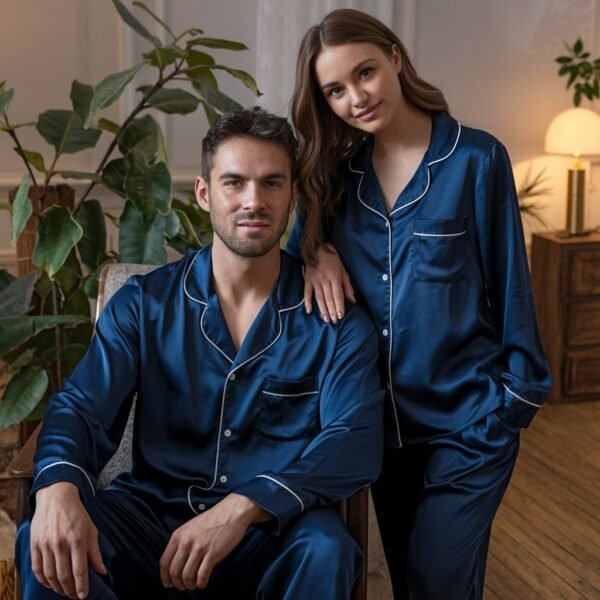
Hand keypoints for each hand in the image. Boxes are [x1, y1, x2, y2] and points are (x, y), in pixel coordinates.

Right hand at [31, 482, 105, 599]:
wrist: (56, 497)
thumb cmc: (77, 514)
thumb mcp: (91, 529)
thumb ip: (95, 552)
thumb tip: (102, 571)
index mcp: (77, 539)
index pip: (79, 570)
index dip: (82, 586)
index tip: (84, 596)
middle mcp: (60, 543)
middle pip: (64, 576)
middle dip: (70, 590)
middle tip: (74, 596)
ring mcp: (45, 545)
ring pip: (50, 575)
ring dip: (57, 588)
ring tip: (64, 592)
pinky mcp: (34, 544)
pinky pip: (37, 569)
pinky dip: (43, 580)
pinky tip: (50, 584)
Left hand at [159, 494, 270, 591]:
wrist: (231, 512)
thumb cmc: (212, 519)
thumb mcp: (190, 526)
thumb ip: (181, 542)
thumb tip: (175, 563)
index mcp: (179, 535)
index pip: (164, 562)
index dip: (164, 577)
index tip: (168, 583)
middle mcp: (187, 542)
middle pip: (175, 571)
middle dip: (177, 583)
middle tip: (182, 586)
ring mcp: (200, 548)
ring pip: (187, 576)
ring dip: (189, 585)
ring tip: (193, 585)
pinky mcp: (213, 554)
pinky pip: (202, 575)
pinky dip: (201, 583)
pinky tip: (202, 583)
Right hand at [304, 243, 354, 322]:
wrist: (317, 248)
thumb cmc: (333, 259)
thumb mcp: (343, 270)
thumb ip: (347, 285)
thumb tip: (352, 300)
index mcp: (335, 277)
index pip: (337, 294)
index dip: (339, 306)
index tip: (340, 316)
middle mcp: (324, 280)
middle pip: (328, 298)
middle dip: (331, 311)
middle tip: (334, 321)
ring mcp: (315, 281)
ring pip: (319, 297)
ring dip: (322, 309)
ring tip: (325, 319)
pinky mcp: (307, 280)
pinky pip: (307, 293)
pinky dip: (307, 302)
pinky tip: (309, 311)